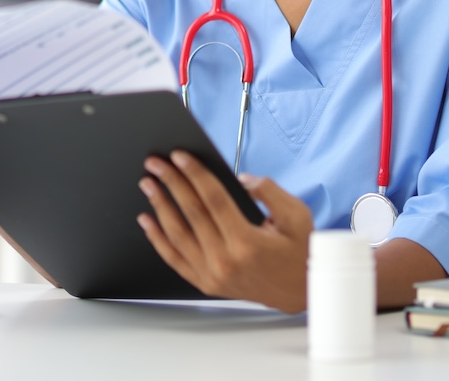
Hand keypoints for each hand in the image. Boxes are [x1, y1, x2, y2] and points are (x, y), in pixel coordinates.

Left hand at [137, 150, 313, 312]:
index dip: (194, 174)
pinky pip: (174, 259)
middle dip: (171, 183)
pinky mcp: (206, 284)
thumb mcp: (296, 215)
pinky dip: (157, 239)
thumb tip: (241, 179)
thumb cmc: (299, 251)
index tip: (179, 156)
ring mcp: (213, 276)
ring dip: (159, 206)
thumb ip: (269, 191)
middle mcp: (225, 262)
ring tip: (148, 184)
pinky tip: (148, 220)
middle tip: (155, 163)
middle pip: (191, 213)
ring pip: (176, 235)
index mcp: (247, 243)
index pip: (213, 199)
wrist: (301, 292)